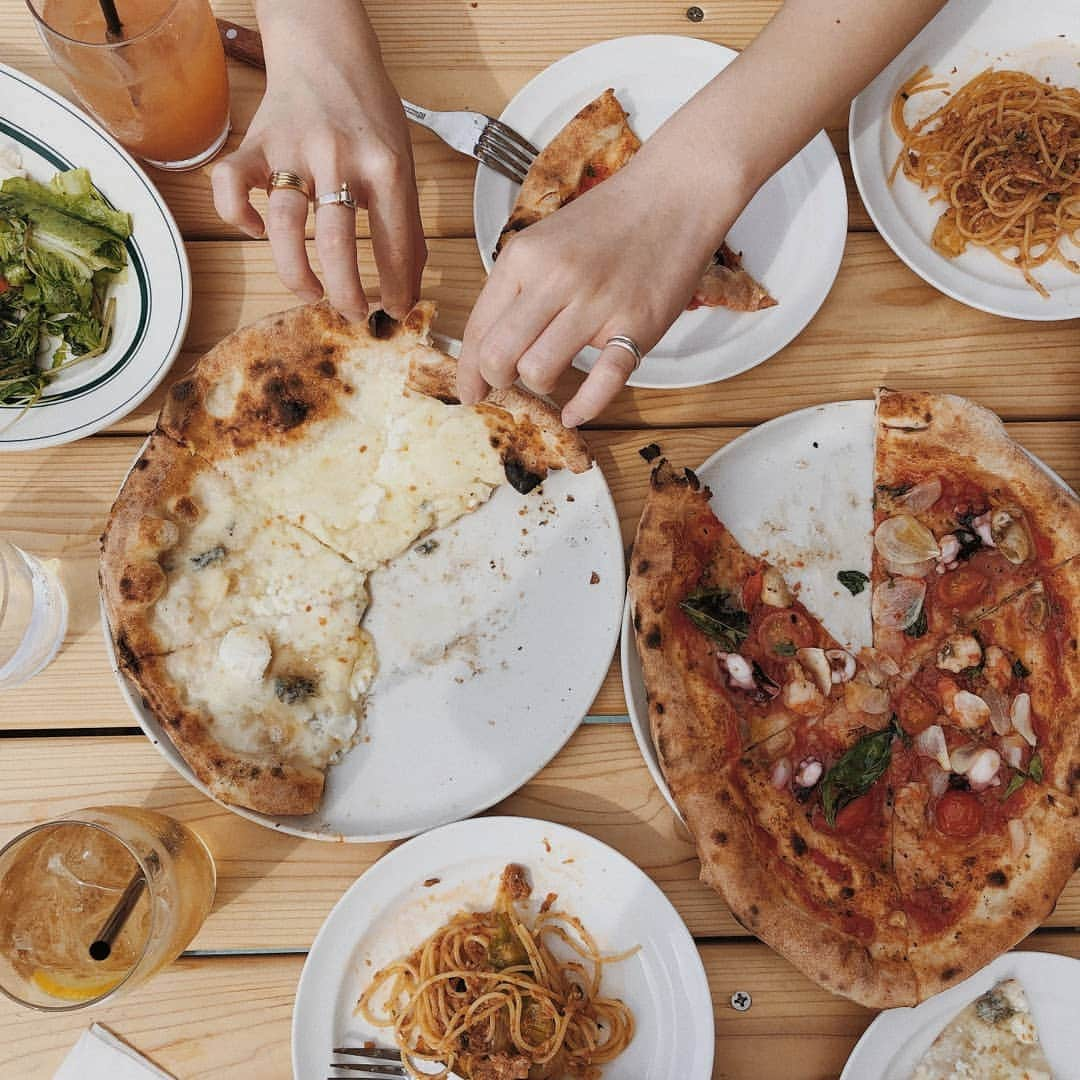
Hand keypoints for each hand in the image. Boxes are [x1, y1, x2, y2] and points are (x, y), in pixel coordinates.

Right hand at [211, 3, 425, 319]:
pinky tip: (258, 231)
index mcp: (384, 166)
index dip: (397, 287)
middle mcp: (338, 159)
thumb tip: (410, 283)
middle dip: (348, 295)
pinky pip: (232, 188)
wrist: (326, 49)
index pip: (395, 243)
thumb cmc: (367, 111)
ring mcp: (292, 151)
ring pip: (287, 229)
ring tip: (313, 293)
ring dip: (298, 275)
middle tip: (355, 313)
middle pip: (338, 246)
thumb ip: (405, 220)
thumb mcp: (402, 160)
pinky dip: (239, 218)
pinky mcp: (254, 144)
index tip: (396, 311)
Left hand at [457, 155, 739, 426]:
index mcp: (524, 258)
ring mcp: (597, 304)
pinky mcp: (636, 325)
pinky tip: (574, 414)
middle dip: (497, 381)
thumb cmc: (606, 223)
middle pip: (500, 357)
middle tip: (509, 384)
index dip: (469, 370)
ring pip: (539, 371)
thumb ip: (516, 288)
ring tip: (550, 375)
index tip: (470, 389)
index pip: (479, 328)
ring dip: (539, 385)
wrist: (672, 197)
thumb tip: (487, 346)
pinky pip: (602, 382)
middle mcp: (555, 280)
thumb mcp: (544, 242)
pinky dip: (584, 407)